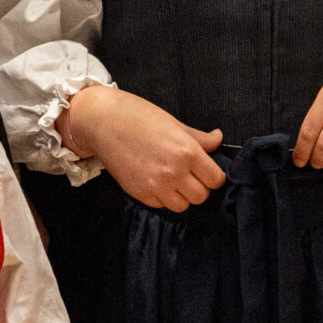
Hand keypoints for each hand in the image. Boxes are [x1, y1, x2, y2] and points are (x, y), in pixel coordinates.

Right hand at [61, 85, 227, 211]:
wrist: (104, 122)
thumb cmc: (139, 117)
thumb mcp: (174, 123)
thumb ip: (199, 138)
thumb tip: (218, 139)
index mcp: (187, 152)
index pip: (216, 179)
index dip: (214, 176)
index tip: (208, 171)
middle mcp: (174, 172)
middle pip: (201, 196)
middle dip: (200, 186)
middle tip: (191, 174)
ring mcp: (156, 186)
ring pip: (182, 206)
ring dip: (181, 195)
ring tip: (173, 179)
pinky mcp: (139, 194)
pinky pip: (161, 205)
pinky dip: (162, 197)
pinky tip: (155, 179)